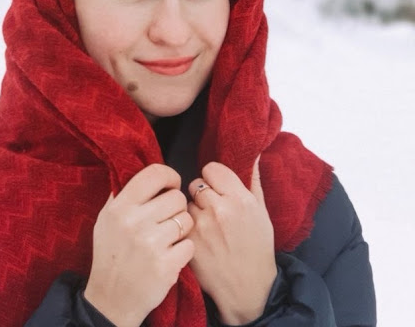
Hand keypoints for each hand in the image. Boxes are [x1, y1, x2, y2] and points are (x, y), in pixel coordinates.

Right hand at [85, 164, 194, 326]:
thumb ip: (123, 196)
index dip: (170, 176)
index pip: (155, 173)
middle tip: (167, 219)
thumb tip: (145, 173)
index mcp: (120, 207)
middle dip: (176, 207)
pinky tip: (170, 255)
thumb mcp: (106, 220)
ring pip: (187, 220)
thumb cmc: (111, 255)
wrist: (111, 299)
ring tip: (167, 238)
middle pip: (176, 197)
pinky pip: (190, 244)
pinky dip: (183, 250)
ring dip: (182, 229)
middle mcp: (134, 222)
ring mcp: (151, 244)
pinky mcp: (166, 265)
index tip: (171, 185)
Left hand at [187, 157, 276, 324]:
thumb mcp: (262, 213)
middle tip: (213, 210)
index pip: (211, 168)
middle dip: (203, 194)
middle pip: (196, 183)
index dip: (214, 178)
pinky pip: (180, 221)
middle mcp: (219, 209)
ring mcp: (201, 226)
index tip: (218, 189)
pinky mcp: (188, 241)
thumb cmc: (257, 248)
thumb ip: (254, 181)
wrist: (247, 289)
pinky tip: (199, 238)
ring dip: (193, 210)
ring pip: (186, 202)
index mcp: (240, 199)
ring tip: (207, 226)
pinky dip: (186, 227)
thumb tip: (254, 154)